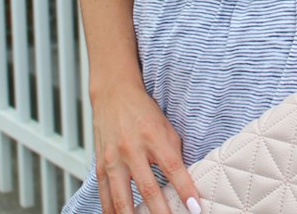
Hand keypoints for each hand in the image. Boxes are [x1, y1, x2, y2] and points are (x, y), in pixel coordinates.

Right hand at [92, 79, 199, 213]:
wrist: (114, 94)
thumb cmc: (143, 111)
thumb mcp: (166, 127)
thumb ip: (174, 155)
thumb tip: (186, 185)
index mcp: (153, 136)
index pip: (173, 168)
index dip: (185, 190)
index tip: (195, 209)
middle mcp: (132, 148)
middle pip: (147, 188)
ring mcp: (113, 158)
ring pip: (122, 198)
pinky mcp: (100, 165)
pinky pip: (105, 195)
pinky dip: (111, 212)